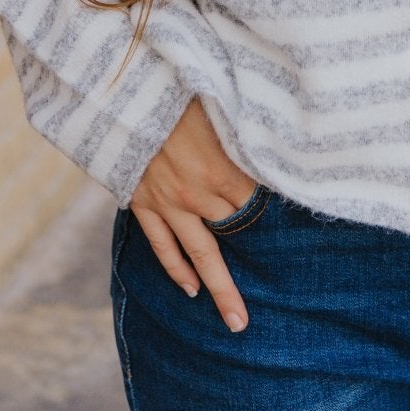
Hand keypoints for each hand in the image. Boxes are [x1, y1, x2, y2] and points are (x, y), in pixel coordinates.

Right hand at [129, 95, 257, 330]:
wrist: (120, 91)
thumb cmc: (176, 89)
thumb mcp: (217, 105)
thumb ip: (242, 130)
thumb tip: (273, 137)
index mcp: (220, 168)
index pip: (255, 202)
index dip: (271, 210)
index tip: (289, 223)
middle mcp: (196, 193)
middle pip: (233, 233)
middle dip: (255, 259)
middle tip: (277, 297)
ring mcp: (167, 202)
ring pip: (199, 254)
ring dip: (219, 288)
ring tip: (236, 321)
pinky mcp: (141, 202)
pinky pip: (162, 245)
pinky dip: (176, 269)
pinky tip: (190, 289)